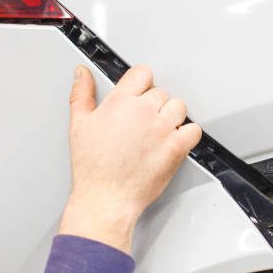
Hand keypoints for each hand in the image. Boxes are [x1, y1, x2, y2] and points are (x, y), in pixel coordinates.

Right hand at [59, 65, 201, 252]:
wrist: (106, 199)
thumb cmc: (92, 168)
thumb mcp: (78, 125)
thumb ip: (81, 94)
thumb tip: (82, 74)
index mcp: (120, 102)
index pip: (142, 73)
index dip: (141, 84)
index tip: (139, 94)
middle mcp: (143, 111)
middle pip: (161, 92)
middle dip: (153, 105)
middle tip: (143, 123)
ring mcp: (162, 129)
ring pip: (179, 107)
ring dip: (171, 117)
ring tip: (157, 132)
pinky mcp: (176, 147)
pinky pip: (194, 130)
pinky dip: (187, 135)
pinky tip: (172, 142)